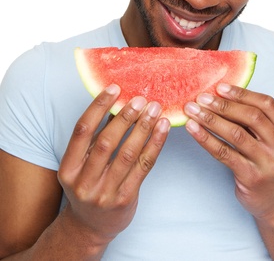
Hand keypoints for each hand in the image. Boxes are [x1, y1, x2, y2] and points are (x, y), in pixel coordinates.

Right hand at [58, 84, 169, 245]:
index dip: (97, 107)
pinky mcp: (125, 199)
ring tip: (155, 109)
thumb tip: (118, 103)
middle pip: (107, 142)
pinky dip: (155, 144)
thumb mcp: (83, 164)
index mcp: (68, 168)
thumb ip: (97, 137)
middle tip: (141, 99)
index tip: (114, 88)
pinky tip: (162, 128)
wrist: (90, 227)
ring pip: (128, 153)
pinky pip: (144, 166)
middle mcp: (83, 181)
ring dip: (144, 128)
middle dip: (126, 117)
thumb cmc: (88, 186)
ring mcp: (105, 193)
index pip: (82, 130)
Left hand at [184, 84, 273, 219]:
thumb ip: (254, 121)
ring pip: (236, 134)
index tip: (220, 87)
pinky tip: (193, 129)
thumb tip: (221, 94)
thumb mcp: (269, 140)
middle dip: (223, 105)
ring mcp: (268, 164)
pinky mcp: (251, 177)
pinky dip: (206, 138)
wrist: (273, 202)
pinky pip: (224, 153)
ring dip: (210, 119)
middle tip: (201, 98)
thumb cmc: (265, 163)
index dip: (243, 94)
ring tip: (192, 111)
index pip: (267, 104)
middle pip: (252, 117)